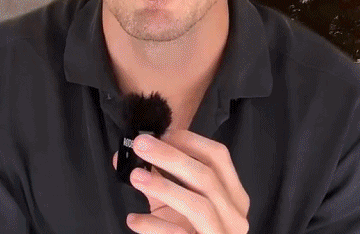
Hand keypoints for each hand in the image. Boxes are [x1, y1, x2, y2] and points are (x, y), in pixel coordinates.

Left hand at [112, 129, 249, 233]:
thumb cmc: (189, 231)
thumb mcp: (176, 203)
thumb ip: (157, 179)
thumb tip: (125, 158)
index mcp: (233, 194)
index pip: (218, 156)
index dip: (189, 141)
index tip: (161, 134)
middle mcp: (234, 214)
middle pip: (206, 176)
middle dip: (170, 156)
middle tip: (141, 145)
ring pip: (198, 205)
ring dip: (164, 187)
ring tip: (136, 176)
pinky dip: (155, 226)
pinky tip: (135, 219)